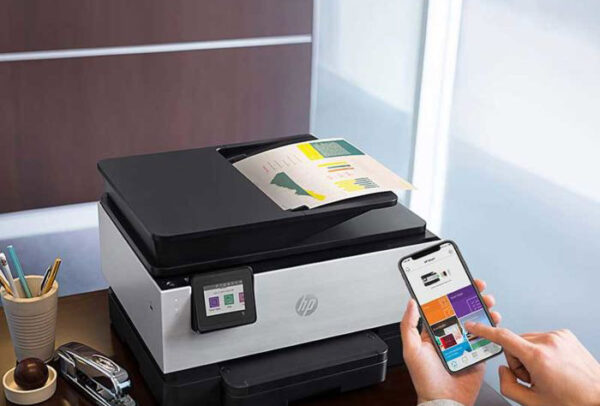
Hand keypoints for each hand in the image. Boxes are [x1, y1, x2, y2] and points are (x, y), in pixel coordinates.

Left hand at [401, 279, 500, 405]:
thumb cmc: (425, 379)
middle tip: (476, 287)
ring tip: (487, 301)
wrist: (445, 401)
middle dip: (470, 297)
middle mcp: (450, 335)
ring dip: (483, 308)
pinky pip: (487, 337)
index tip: (455, 281)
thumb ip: (408, 325)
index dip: (449, 294)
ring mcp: (465, 343)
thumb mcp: (411, 349)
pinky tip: (494, 319)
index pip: (441, 307)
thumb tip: (410, 303)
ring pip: (476, 320)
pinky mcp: (478, 353)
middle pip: (462, 310)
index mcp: (433, 332)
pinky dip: (493, 327)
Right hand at [465, 323, 599, 405]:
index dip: (484, 331)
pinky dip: (542, 351)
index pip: (503, 337)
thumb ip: (508, 385)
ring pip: (527, 341)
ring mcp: (558, 336)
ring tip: (547, 374)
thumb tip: (503, 370)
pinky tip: (554, 366)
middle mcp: (548, 341)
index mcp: (538, 357)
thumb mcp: (533, 402)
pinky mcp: (565, 335)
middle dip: (518, 361)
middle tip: (534, 379)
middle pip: (515, 344)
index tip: (473, 326)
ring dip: (530, 356)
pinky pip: (541, 339)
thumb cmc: (574, 402)